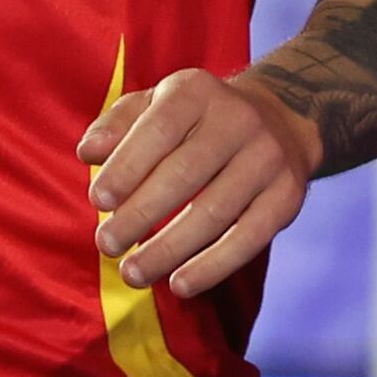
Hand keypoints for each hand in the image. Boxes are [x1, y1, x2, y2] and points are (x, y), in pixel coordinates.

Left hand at [86, 66, 329, 299]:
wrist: (280, 120)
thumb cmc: (196, 122)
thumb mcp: (156, 105)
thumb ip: (117, 125)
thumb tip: (88, 153)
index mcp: (197, 92)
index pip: (158, 130)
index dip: (126, 167)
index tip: (97, 202)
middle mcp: (239, 120)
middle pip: (185, 174)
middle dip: (140, 215)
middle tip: (107, 245)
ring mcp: (268, 158)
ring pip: (214, 212)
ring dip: (168, 249)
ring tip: (132, 273)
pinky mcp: (287, 196)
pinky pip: (249, 238)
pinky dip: (212, 266)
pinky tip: (179, 284)